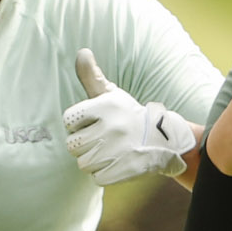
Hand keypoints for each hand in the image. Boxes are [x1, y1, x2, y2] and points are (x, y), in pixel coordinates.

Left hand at [64, 49, 195, 184]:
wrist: (163, 139)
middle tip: (101, 140)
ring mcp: (119, 150)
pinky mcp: (124, 170)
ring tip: (109, 151)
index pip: (68, 120)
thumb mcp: (111, 94)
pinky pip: (97, 177)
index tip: (92, 123)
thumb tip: (82, 52)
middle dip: (84, 145)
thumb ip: (91, 76)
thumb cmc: (127, 115)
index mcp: (106, 106)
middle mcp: (113, 127)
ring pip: (83, 163)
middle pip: (73, 146)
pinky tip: (116, 163)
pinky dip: (104, 174)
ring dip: (94, 160)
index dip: (78, 124)